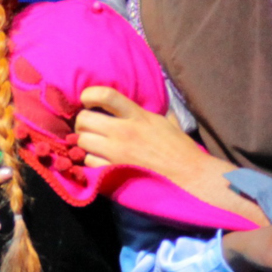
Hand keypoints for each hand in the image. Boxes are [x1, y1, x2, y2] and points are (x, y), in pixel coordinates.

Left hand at [75, 86, 218, 180]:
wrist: (189, 176)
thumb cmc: (181, 150)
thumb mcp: (168, 123)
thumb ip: (154, 113)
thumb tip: (156, 104)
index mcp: (138, 116)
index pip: (106, 95)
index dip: (89, 94)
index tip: (87, 99)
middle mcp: (124, 132)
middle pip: (84, 119)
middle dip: (82, 123)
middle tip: (89, 128)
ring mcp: (117, 153)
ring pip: (82, 142)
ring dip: (85, 144)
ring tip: (94, 146)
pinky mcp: (114, 172)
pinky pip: (89, 163)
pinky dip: (91, 162)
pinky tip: (100, 162)